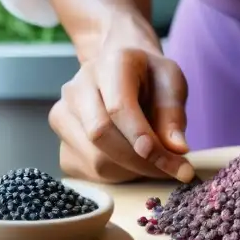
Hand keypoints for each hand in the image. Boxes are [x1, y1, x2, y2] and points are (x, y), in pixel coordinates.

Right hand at [49, 25, 194, 183]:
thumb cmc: (149, 76)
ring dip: (131, 171)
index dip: (142, 137)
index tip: (171, 161)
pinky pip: (86, 170)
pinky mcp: (61, 138)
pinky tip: (132, 163)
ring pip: (94, 159)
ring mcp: (62, 112)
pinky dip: (115, 175)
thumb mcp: (172, 83)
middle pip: (101, 135)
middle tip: (173, 170)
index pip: (118, 107)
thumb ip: (174, 115)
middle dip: (141, 161)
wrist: (119, 66)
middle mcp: (77, 86)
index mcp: (110, 64)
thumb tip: (177, 149)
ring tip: (153, 162)